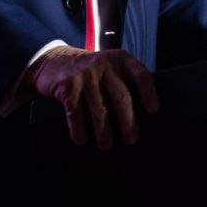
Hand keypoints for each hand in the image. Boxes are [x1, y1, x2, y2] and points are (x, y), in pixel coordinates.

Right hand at [25, 46, 159, 150]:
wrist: (53, 59)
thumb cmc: (90, 71)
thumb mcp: (110, 66)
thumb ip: (124, 81)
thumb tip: (143, 117)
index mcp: (120, 60)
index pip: (140, 74)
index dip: (149, 93)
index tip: (153, 111)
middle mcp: (104, 64)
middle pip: (121, 98)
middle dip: (128, 122)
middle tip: (131, 140)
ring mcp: (85, 74)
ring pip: (99, 109)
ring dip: (103, 132)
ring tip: (106, 146)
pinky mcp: (68, 84)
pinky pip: (76, 112)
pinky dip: (79, 130)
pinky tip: (81, 140)